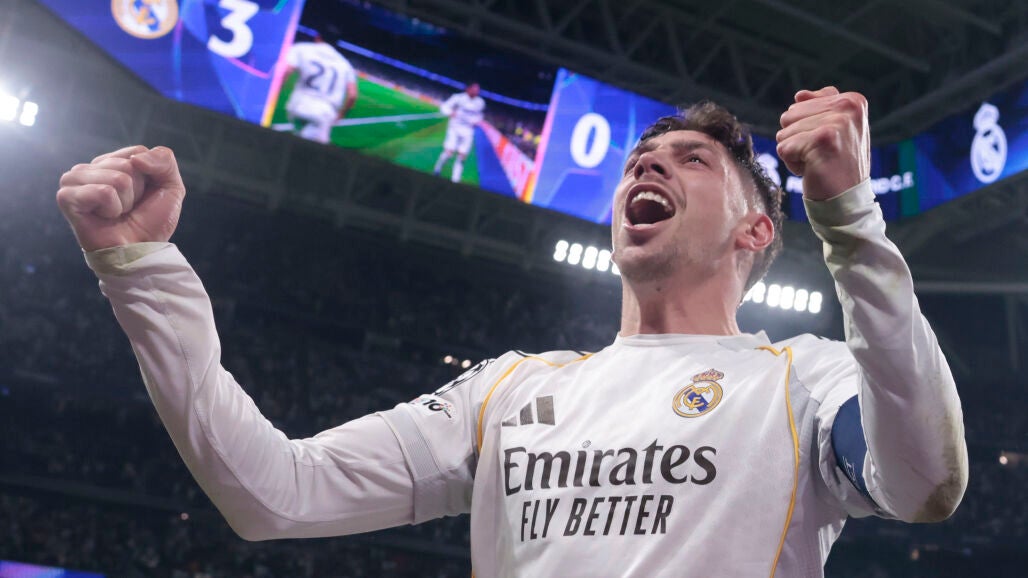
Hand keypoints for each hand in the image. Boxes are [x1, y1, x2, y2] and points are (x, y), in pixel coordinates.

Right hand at [56, 146, 185, 250]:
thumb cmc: (151, 222)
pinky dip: (113, 208)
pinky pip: (103, 191)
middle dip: (137, 191)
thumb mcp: (171, 186)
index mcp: (110, 162)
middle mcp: (89, 168)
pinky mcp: (66, 197)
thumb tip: (136, 159)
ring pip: (117, 178)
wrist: (140, 251)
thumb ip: (164, 160)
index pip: (137, 152)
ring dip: (126, 201)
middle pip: (128, 164)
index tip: (142, 196)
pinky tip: (105, 218)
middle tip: (128, 209)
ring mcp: (74, 181)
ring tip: (117, 214)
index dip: (149, 177)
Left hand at [776, 87, 870, 200]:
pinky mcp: (823, 140)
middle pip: (789, 115)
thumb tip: (799, 94)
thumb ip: (819, 108)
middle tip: (821, 155)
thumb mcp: (834, 130)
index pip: (801, 103)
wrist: (847, 201)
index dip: (806, 128)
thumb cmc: (837, 165)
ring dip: (795, 152)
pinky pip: (784, 148)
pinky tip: (813, 170)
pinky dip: (793, 164)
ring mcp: (838, 122)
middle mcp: (849, 106)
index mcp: (853, 100)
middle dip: (797, 139)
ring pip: (784, 132)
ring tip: (818, 162)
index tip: (828, 144)